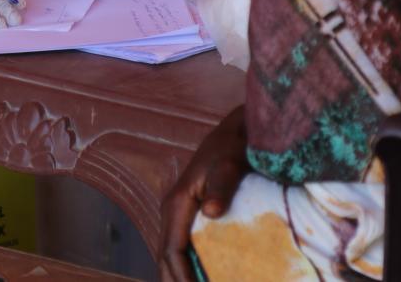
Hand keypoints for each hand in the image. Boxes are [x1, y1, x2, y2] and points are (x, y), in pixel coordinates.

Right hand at [161, 105, 248, 281]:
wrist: (234, 133)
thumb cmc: (232, 149)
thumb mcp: (229, 165)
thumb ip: (221, 187)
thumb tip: (211, 212)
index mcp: (177, 203)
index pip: (172, 251)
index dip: (182, 278)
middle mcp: (172, 212)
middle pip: (165, 258)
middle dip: (175, 281)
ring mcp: (178, 215)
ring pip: (171, 256)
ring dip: (179, 277)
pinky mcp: (188, 217)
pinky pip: (181, 249)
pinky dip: (187, 267)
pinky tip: (200, 278)